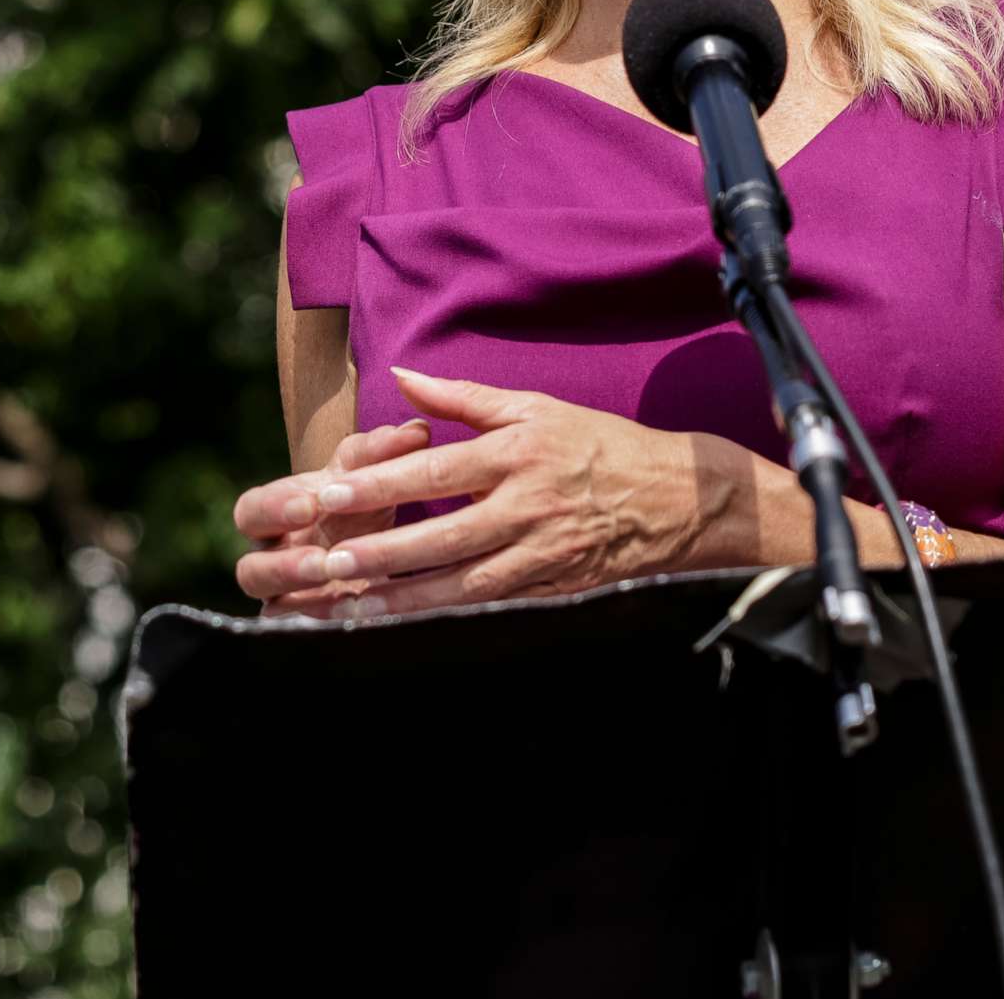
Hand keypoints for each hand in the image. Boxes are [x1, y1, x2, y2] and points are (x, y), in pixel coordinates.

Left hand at [233, 368, 711, 618]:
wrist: (676, 499)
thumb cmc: (596, 444)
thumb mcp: (534, 407)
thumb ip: (462, 397)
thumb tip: (402, 376)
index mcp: (514, 454)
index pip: (432, 471)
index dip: (377, 485)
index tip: (328, 493)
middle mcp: (525, 506)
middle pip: (440, 536)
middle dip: (381, 552)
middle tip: (327, 561)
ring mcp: (540, 554)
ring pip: (463, 583)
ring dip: (406, 598)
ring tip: (355, 606)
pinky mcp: (554, 590)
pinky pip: (493, 608)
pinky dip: (451, 618)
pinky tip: (413, 626)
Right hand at [233, 419, 431, 616]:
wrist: (385, 545)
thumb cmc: (364, 500)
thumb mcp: (369, 474)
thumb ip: (383, 452)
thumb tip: (416, 430)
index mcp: (278, 515)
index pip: (252, 511)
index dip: (274, 509)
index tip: (310, 504)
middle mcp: (275, 558)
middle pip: (249, 569)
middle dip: (282, 564)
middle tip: (322, 558)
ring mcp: (292, 597)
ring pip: (272, 605)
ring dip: (302, 595)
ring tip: (338, 585)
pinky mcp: (316, 623)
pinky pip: (307, 629)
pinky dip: (328, 621)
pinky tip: (357, 614)